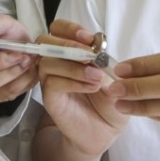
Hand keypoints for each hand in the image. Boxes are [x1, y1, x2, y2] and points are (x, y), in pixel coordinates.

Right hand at [37, 20, 126, 156]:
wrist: (105, 132)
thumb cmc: (109, 102)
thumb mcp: (114, 78)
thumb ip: (104, 62)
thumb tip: (97, 50)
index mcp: (70, 52)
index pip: (58, 29)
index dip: (71, 29)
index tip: (91, 39)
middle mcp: (56, 62)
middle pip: (46, 40)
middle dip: (69, 45)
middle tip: (91, 57)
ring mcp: (50, 80)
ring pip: (48, 61)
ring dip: (74, 66)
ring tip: (97, 78)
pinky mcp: (49, 98)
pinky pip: (52, 83)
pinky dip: (72, 81)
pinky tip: (91, 87)